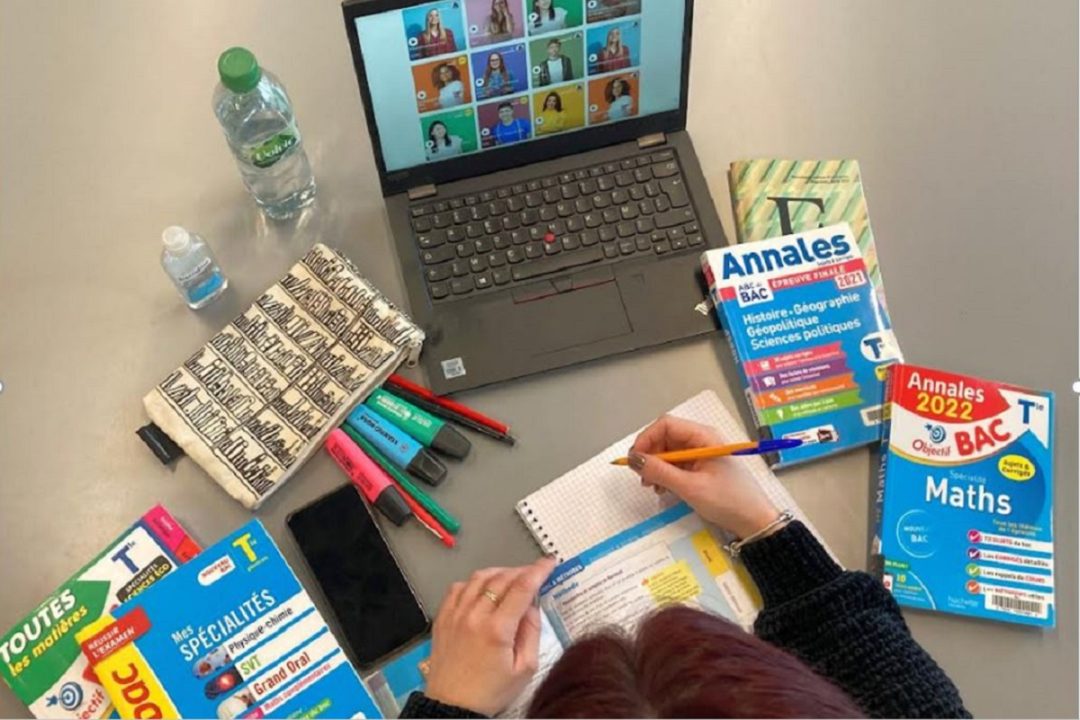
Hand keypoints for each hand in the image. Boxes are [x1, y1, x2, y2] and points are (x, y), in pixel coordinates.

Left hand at [425, 557, 556, 715]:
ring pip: (479, 577)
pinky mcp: (443, 618)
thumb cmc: (487, 693)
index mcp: (496, 629)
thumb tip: (532, 608)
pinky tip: (483, 588)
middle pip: (502, 578)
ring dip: (499, 572)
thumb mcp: (524, 669)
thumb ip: (532, 633)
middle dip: (522, 571)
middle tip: (533, 573)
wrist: (452, 706)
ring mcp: (455, 614)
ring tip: (511, 579)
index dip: (538, 571)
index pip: (522, 588)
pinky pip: (458, 587)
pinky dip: (474, 582)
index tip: (548, 563)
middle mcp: (473, 616)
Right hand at [628, 415, 779, 538]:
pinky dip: (666, 475)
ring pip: (669, 452)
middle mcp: (702, 440)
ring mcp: (702, 454)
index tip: (635, 460)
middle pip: (666, 437)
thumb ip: (660, 472)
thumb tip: (633, 459)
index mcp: (703, 436)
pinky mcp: (702, 468)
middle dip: (650, 455)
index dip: (646, 439)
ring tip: (653, 486)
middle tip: (642, 477)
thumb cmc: (728, 501)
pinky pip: (677, 465)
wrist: (755, 522)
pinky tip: (664, 489)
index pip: (666, 425)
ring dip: (657, 467)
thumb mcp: (690, 487)